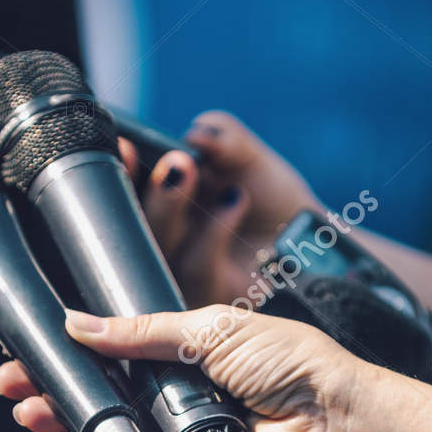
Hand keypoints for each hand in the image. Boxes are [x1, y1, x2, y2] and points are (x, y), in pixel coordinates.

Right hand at [0, 305, 373, 431]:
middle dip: (56, 383)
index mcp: (192, 346)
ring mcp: (183, 430)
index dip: (76, 344)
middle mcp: (183, 388)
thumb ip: (141, 331)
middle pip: (106, 387)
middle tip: (9, 380)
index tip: (32, 342)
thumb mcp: (211, 328)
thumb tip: (78, 323)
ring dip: (67, 417)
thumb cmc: (293, 365)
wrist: (334, 425)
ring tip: (27, 409)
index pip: (119, 345)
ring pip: (113, 426)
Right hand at [125, 112, 322, 308]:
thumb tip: (197, 132)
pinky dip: (214, 228)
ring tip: (193, 168)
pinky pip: (195, 268)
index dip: (119, 174)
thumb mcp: (249, 158)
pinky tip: (237, 200)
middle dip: (150, 192)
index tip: (126, 146)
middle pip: (135, 227)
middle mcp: (168, 242)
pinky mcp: (208, 299)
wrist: (312, 241)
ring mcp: (184, 275)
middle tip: (175, 162)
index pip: (127, 196)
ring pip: (159, 248)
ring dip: (170, 205)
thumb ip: (223, 137)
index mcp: (167, 207)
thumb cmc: (275, 202)